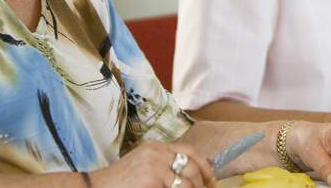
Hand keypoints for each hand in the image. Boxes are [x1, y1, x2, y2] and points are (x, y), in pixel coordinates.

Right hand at [90, 140, 214, 187]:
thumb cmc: (119, 183)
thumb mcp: (143, 167)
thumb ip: (164, 166)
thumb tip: (191, 175)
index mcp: (156, 146)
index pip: (190, 151)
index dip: (205, 166)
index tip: (211, 179)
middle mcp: (157, 152)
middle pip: (192, 166)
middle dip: (202, 183)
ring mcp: (154, 165)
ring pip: (187, 182)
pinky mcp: (152, 179)